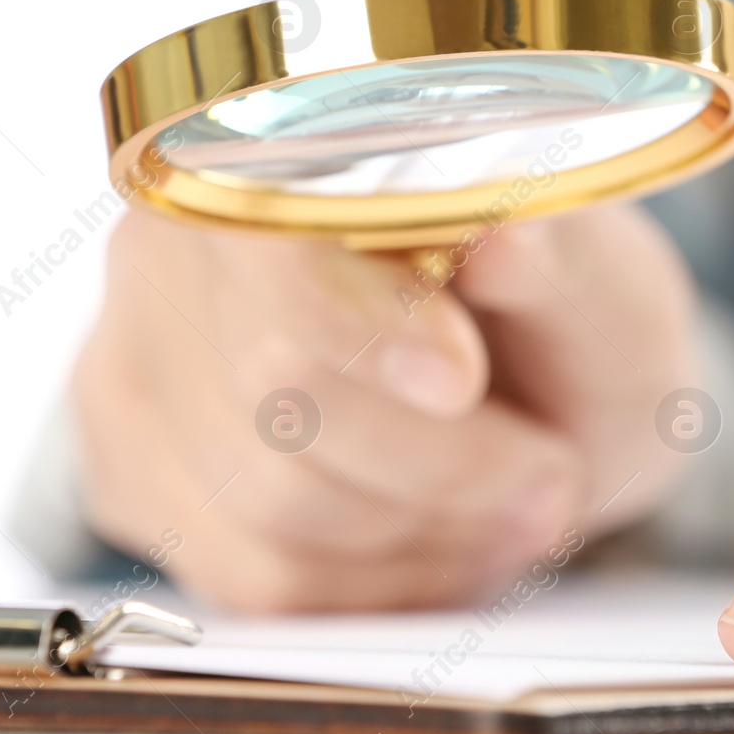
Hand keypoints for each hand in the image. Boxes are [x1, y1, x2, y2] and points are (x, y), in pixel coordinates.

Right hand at [72, 202, 697, 611]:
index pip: (273, 236)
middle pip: (279, 391)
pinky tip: (438, 547)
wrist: (518, 390)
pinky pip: (250, 580)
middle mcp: (179, 240)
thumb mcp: (601, 282)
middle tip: (550, 478)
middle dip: (445, 464)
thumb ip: (563, 263)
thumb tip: (508, 240)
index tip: (462, 380)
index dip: (360, 322)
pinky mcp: (133, 469)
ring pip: (268, 506)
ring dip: (424, 536)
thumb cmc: (554, 319)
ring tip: (510, 510)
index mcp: (286, 146)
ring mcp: (137, 357)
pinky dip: (371, 587)